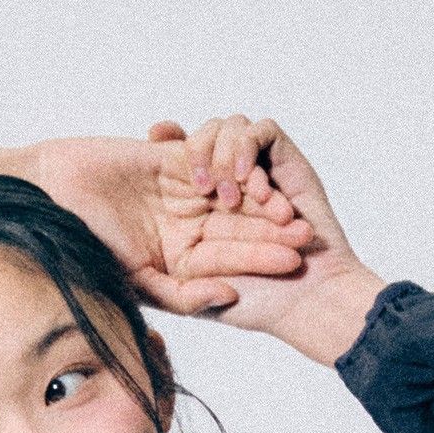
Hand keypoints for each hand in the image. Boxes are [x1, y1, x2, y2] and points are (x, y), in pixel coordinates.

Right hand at [0, 134, 317, 317]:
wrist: (45, 196)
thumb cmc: (79, 242)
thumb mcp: (136, 280)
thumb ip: (184, 296)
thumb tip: (227, 299)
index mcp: (180, 260)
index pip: (229, 259)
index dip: (262, 258)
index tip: (295, 260)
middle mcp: (185, 227)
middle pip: (238, 226)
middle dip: (271, 229)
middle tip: (304, 231)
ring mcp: (181, 192)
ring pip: (231, 192)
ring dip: (258, 196)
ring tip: (284, 202)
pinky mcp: (172, 158)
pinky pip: (209, 156)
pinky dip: (230, 160)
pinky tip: (255, 169)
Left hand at [148, 115, 384, 362]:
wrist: (308, 300)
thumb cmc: (255, 304)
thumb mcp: (188, 297)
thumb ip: (157, 284)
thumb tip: (125, 256)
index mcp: (196, 209)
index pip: (172, 160)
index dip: (160, 143)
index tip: (151, 139)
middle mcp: (224, 184)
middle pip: (199, 136)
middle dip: (195, 149)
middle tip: (202, 185)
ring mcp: (255, 170)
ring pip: (228, 127)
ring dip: (226, 155)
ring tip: (234, 197)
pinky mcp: (284, 161)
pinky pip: (261, 130)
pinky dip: (251, 149)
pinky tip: (254, 184)